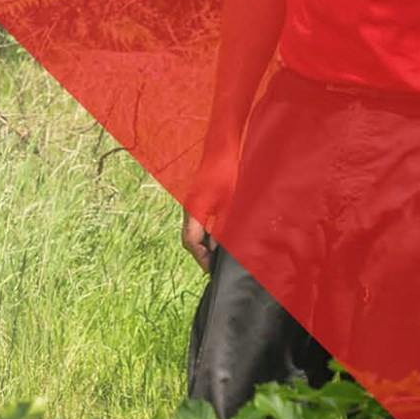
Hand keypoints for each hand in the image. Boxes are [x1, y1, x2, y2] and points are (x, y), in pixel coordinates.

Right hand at [184, 143, 238, 272]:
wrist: (222, 147)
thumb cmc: (227, 173)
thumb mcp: (230, 205)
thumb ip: (224, 229)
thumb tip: (222, 251)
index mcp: (194, 211)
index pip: (191, 242)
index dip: (202, 258)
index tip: (213, 271)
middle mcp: (188, 208)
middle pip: (189, 238)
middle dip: (201, 254)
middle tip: (216, 267)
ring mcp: (191, 203)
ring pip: (193, 230)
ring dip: (204, 243)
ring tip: (220, 255)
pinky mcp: (198, 199)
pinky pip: (197, 222)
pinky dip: (206, 233)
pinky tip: (220, 235)